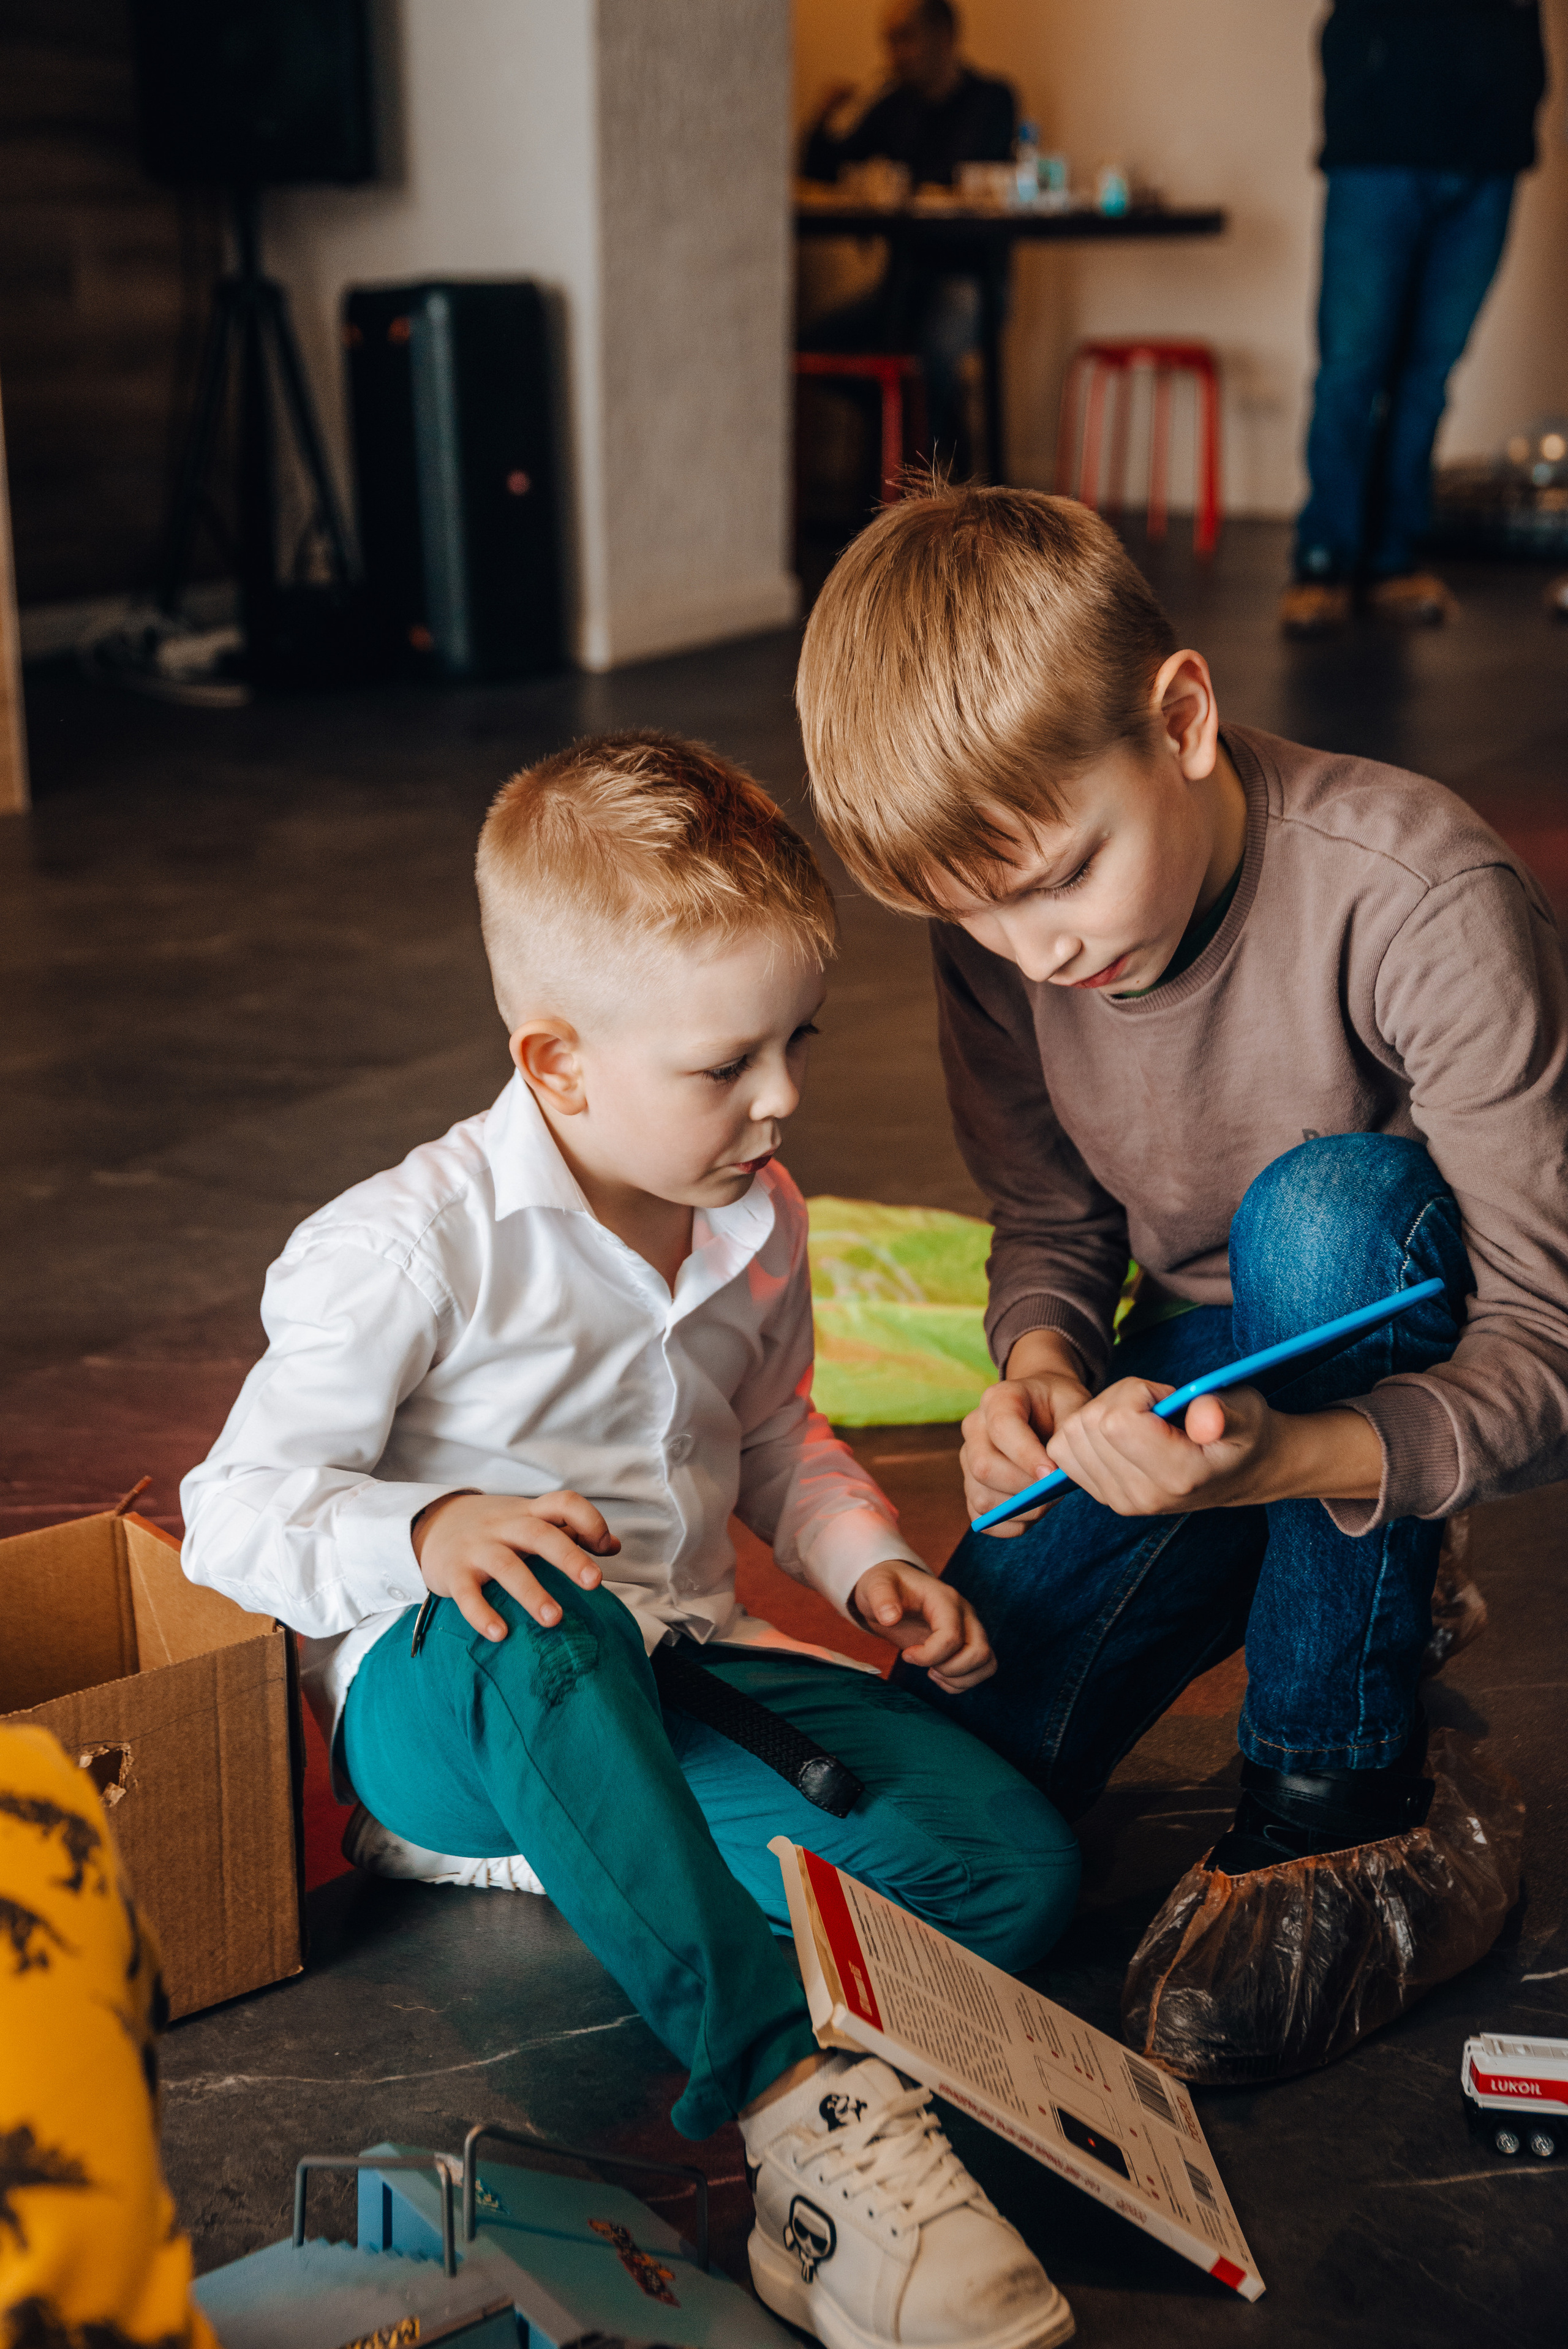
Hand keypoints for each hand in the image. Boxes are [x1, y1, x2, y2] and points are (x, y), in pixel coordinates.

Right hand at [413, 1490, 619, 1641]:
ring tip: (554, 1619)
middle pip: (539, 1534)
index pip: (563, 1503)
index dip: (588, 1519)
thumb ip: (570, 1531)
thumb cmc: (496, 1529)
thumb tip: (614, 1546)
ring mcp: (477, 1548)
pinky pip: (467, 1594)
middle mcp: (503, 1526)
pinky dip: (482, 1614)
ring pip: (506, 1566)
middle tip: (595, 1582)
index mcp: (528, 1513)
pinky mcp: (452, 1572)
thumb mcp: (530, 1522)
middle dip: (569, 1556)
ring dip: (531, 1592)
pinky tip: (500, 1634)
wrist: (432, 1523)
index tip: (605, 1546)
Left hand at [851, 1561, 994, 1692]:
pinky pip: (983, 1669)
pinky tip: (938, 1674)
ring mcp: (970, 1628)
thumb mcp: (876, 1585)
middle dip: (950, 1669)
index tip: (906, 1654)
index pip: (952, 1637)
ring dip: (959, 1678)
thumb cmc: (887, 1586)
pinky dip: (962, 1681)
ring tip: (932, 1672)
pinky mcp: (968, 1642)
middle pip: (979, 1652)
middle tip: (925, 1667)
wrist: (894, 1588)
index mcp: (945, 1599)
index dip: (929, 1655)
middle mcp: (965, 1613)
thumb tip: (890, 1618)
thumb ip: (881, 1597)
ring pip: (987, 1663)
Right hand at [961, 1329, 1091, 1536]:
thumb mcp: (1072, 1403)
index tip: (1052, 1474)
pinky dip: (1009, 1524)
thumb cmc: (1058, 1404)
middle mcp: (975, 1428)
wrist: (1042, 1405)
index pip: (1001, 1428)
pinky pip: (981, 1517)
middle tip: (1056, 1491)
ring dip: (1020, 1509)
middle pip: (983, 1468)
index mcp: (997, 1399)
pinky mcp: (972, 1485)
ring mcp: (969, 1458)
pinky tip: (1033, 1513)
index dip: (1025, 1455)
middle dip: (1023, 1488)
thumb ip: (1066, 1432)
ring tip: (1049, 1500)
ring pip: (981, 1497)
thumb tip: (1058, 1472)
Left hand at [1043, 1381, 1383, 1514]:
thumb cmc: (1243, 1431)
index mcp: (1177, 1476)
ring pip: (1070, 1436)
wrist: (1243, 1470)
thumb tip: (1203, 1420)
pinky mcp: (1104, 1497)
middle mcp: (1143, 1497)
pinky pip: (1063, 1453)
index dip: (1136, 1392)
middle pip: (1089, 1424)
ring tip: (1141, 1418)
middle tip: (1155, 1406)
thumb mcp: (1247, 1411)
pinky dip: (1084, 1432)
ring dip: (1099, 1412)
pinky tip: (1120, 1433)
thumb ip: (1223, 1412)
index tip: (1166, 1397)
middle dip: (1117, 1398)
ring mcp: (1120, 1501)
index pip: (1116, 1421)